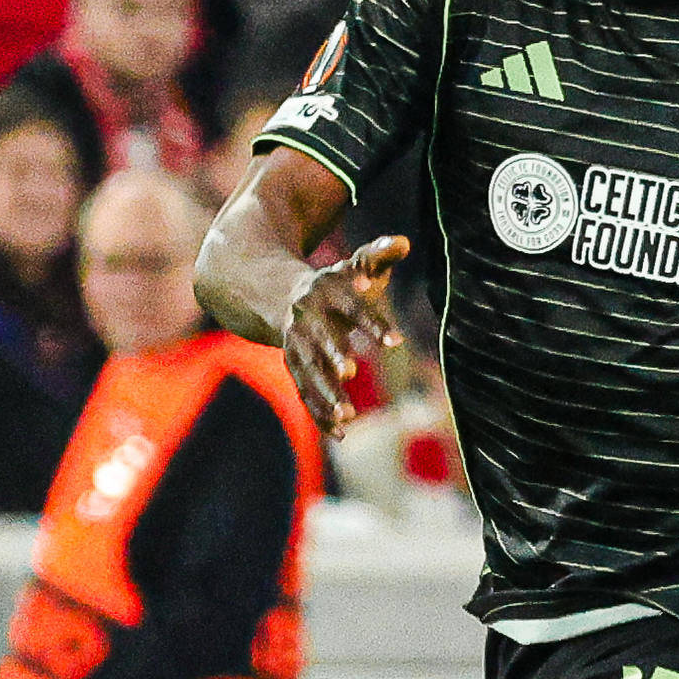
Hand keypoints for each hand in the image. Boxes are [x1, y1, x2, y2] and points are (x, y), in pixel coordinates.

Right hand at [277, 235, 409, 435]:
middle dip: (333, 354)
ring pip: (308, 371)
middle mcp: (306, 321)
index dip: (373, 322)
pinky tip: (339, 436)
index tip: (396, 339)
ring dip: (325, 393)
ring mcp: (296, 346)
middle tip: (350, 371)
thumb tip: (403, 242)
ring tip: (348, 417)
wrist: (274, 293)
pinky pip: (305, 393)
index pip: (353, 307)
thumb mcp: (354, 264)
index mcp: (325, 293)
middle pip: (321, 340)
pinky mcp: (294, 367)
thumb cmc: (330, 283)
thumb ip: (378, 253)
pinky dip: (319, 414)